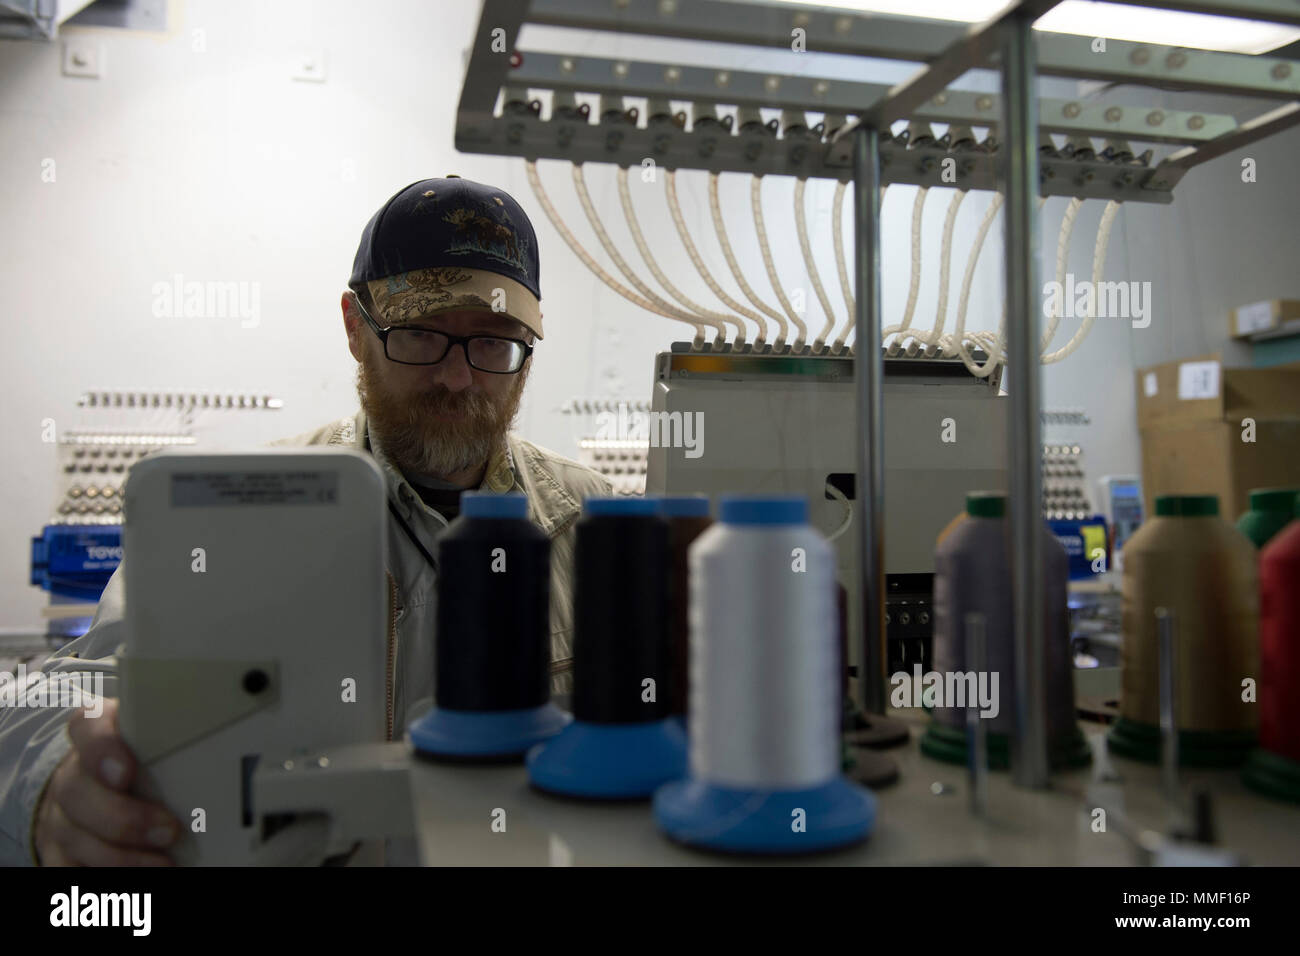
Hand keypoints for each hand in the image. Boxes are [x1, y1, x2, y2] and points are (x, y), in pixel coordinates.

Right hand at [33, 698, 178, 865]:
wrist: (101, 788)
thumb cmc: (148, 761)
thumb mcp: (161, 741)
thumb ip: (180, 738)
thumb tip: (233, 750)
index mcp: (98, 732)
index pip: (88, 724)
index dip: (101, 748)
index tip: (125, 771)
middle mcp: (73, 772)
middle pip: (76, 790)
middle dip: (123, 817)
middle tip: (169, 830)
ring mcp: (61, 814)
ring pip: (72, 834)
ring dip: (120, 855)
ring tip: (165, 863)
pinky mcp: (60, 849)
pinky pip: (68, 866)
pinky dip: (103, 872)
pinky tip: (141, 873)